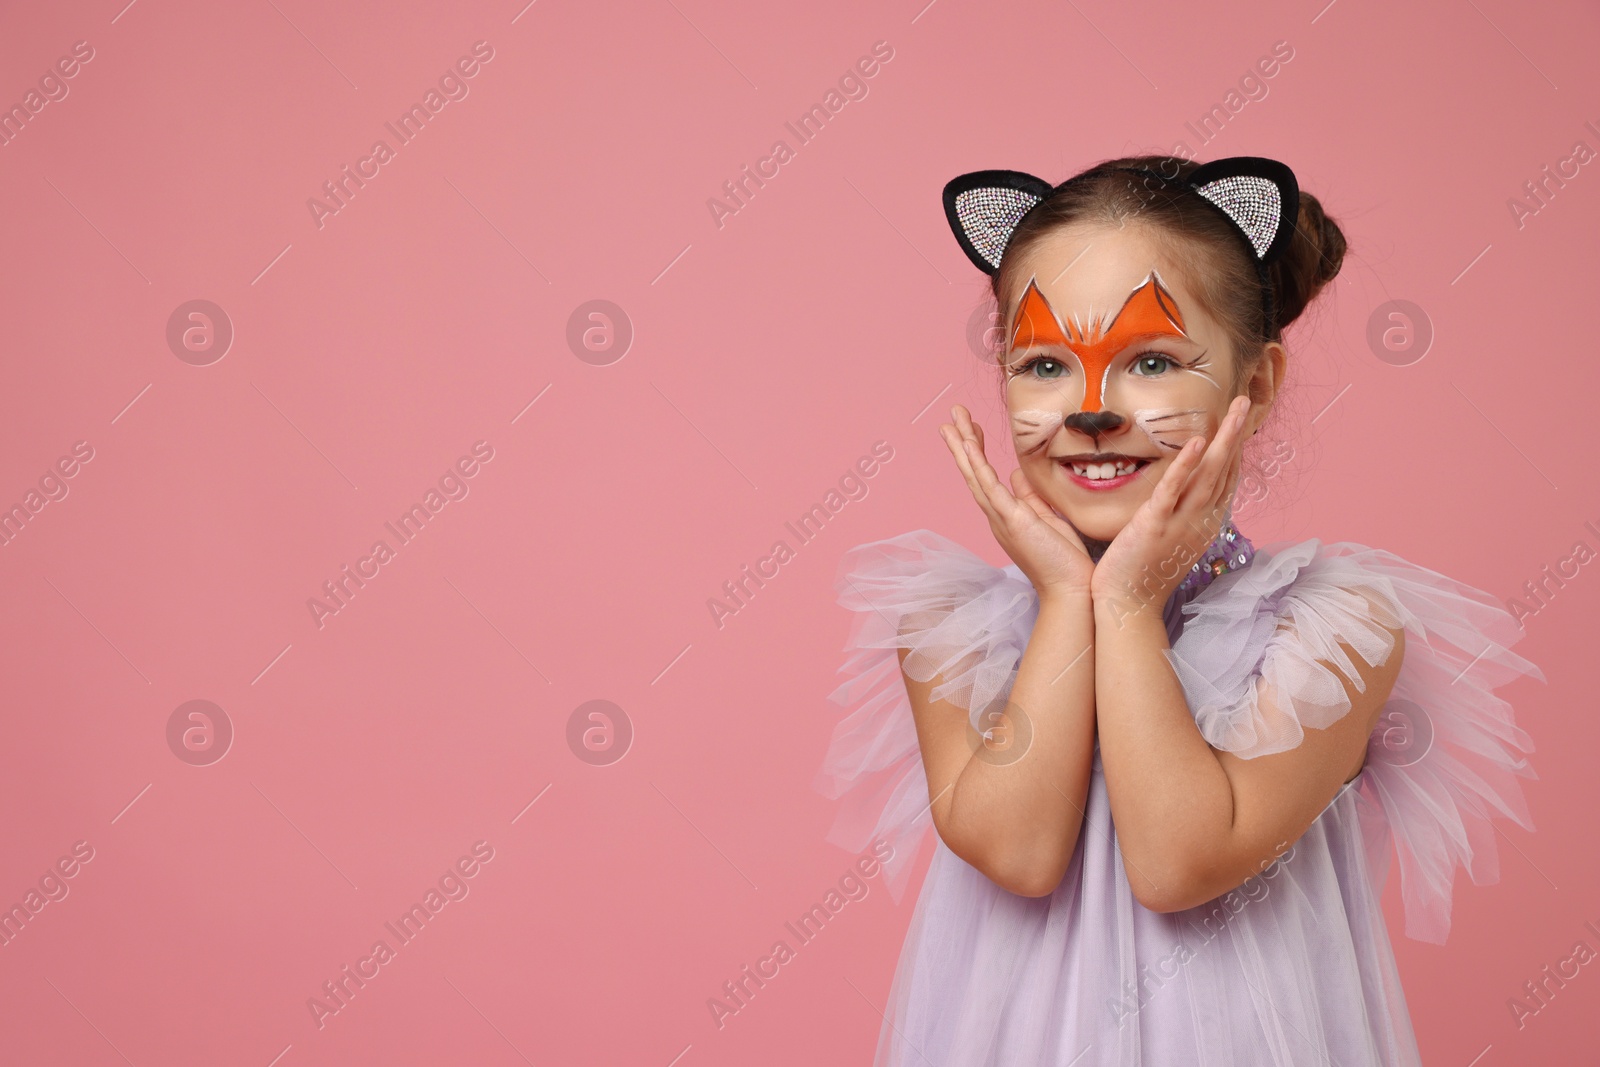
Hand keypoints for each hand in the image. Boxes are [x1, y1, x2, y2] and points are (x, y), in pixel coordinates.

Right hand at [940, 404, 1094, 597]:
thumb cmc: (1062, 560)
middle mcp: (996, 516)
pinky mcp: (1012, 521)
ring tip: (951, 423)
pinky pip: (989, 488)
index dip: (977, 451)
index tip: (971, 429)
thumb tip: (1017, 473)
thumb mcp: (1045, 518)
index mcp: (1005, 515)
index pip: (986, 477)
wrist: (1070, 589)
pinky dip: (976, 466)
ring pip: (975, 476)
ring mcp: (1001, 518)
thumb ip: (1029, 496)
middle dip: (961, 443)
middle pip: (973, 473)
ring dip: (962, 448)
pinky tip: (966, 445)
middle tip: (951, 416)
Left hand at [1091, 395, 1249, 617]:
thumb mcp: (1173, 541)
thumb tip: (1183, 497)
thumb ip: (1181, 515)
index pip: (1225, 479)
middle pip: (1225, 469)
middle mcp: (1200, 521)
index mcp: (1205, 524)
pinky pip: (1175, 489)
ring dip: (1223, 438)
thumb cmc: (1144, 575)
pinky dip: (1188, 464)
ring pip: (1210, 473)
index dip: (1233, 448)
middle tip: (1245, 401)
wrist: (1128, 606)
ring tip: (1234, 409)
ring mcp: (1181, 522)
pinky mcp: (1156, 524)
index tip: (1238, 421)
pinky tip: (1199, 441)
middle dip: (1236, 433)